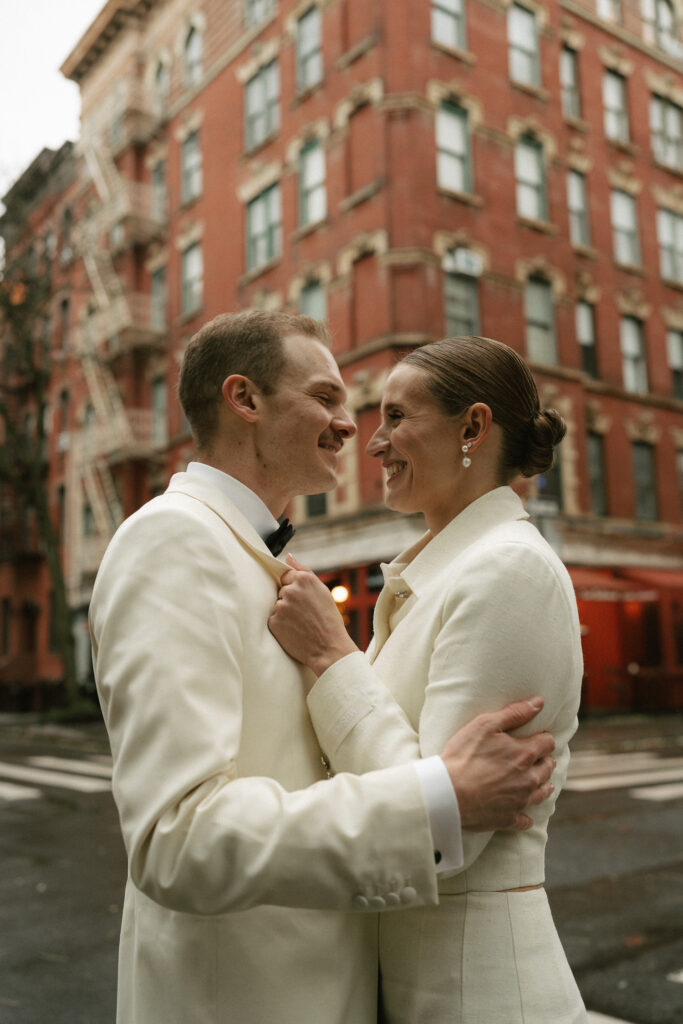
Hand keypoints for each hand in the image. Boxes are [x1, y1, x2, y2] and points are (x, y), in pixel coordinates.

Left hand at [268, 555, 357, 684]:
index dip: (295, 588)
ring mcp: (281, 606)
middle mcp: (290, 590)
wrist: (328, 648)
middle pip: (281, 590)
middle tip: (305, 614)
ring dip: (285, 612)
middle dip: (290, 600)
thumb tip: (288, 557)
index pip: (286, 576)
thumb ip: (303, 570)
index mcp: (304, 579)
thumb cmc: (328, 619)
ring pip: (278, 605)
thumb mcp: (322, 590)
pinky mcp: (273, 621)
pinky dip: (281, 624)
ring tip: (301, 623)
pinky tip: (294, 630)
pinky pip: (273, 619)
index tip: (303, 599)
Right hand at [440, 698, 555, 831]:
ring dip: (543, 785)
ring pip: (542, 793)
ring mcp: (520, 801)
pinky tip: (525, 814)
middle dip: (544, 760)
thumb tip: (539, 702)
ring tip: (542, 782)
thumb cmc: (463, 755)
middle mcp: (529, 779)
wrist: (448, 793)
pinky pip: (526, 820)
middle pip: (548, 768)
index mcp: (525, 754)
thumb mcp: (485, 725)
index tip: (538, 737)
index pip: (547, 743)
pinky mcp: (509, 819)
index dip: (543, 738)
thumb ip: (514, 713)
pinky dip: (526, 816)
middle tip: (539, 758)